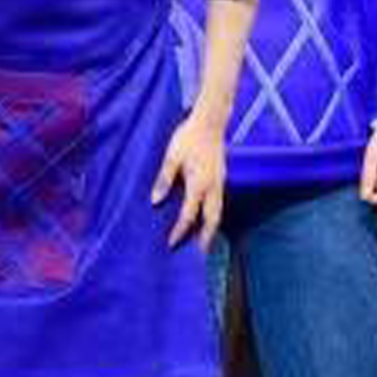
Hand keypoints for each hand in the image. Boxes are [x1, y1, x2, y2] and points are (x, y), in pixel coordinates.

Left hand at [148, 111, 227, 246]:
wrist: (210, 122)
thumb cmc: (188, 137)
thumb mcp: (171, 157)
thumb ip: (164, 180)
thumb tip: (155, 201)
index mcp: (199, 184)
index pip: (189, 215)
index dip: (180, 231)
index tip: (171, 243)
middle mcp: (213, 187)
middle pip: (212, 219)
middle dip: (205, 238)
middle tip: (198, 254)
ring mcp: (220, 183)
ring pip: (218, 212)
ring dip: (211, 227)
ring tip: (203, 240)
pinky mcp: (221, 178)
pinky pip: (219, 202)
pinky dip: (213, 214)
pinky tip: (205, 217)